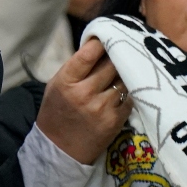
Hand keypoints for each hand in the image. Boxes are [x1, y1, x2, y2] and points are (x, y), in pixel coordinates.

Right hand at [36, 39, 132, 164]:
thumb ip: (76, 67)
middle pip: (112, 63)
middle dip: (118, 55)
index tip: (108, 37)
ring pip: (124, 79)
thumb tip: (100, 47)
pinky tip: (127, 89)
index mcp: (66, 81)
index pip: (89, 53)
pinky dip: (130, 92)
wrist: (59, 149)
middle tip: (124, 50)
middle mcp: (84, 93)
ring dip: (127, 73)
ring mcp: (101, 108)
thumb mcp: (57, 85)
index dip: (102, 41)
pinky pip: (130, 97)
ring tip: (128, 69)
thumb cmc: (57, 111)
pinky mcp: (115, 120)